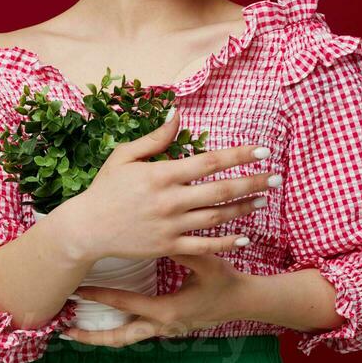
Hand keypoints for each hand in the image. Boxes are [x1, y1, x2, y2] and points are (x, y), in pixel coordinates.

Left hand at [60, 253, 250, 347]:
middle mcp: (162, 326)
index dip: (99, 296)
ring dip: (102, 335)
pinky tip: (107, 322)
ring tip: (77, 331)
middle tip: (65, 330)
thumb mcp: (206, 263)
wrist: (244, 302)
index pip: (125, 303)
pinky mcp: (168, 330)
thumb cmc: (226, 281)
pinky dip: (119, 330)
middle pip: (119, 336)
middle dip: (91, 334)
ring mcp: (165, 331)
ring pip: (127, 339)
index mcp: (167, 311)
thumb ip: (183, 249)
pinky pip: (137, 333)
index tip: (78, 291)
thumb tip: (160, 233)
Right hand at [69, 109, 277, 262]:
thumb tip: (178, 115)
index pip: (209, 162)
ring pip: (217, 217)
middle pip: (221, 190)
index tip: (261, 151)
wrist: (86, 229)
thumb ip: (156, 139)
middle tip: (276, 177)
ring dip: (244, 208)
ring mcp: (170, 226)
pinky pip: (204, 246)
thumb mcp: (124, 157)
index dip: (238, 155)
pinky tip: (246, 237)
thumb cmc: (105, 189)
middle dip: (252, 182)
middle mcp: (170, 200)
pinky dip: (227, 242)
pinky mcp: (168, 247)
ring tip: (263, 200)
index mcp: (161, 174)